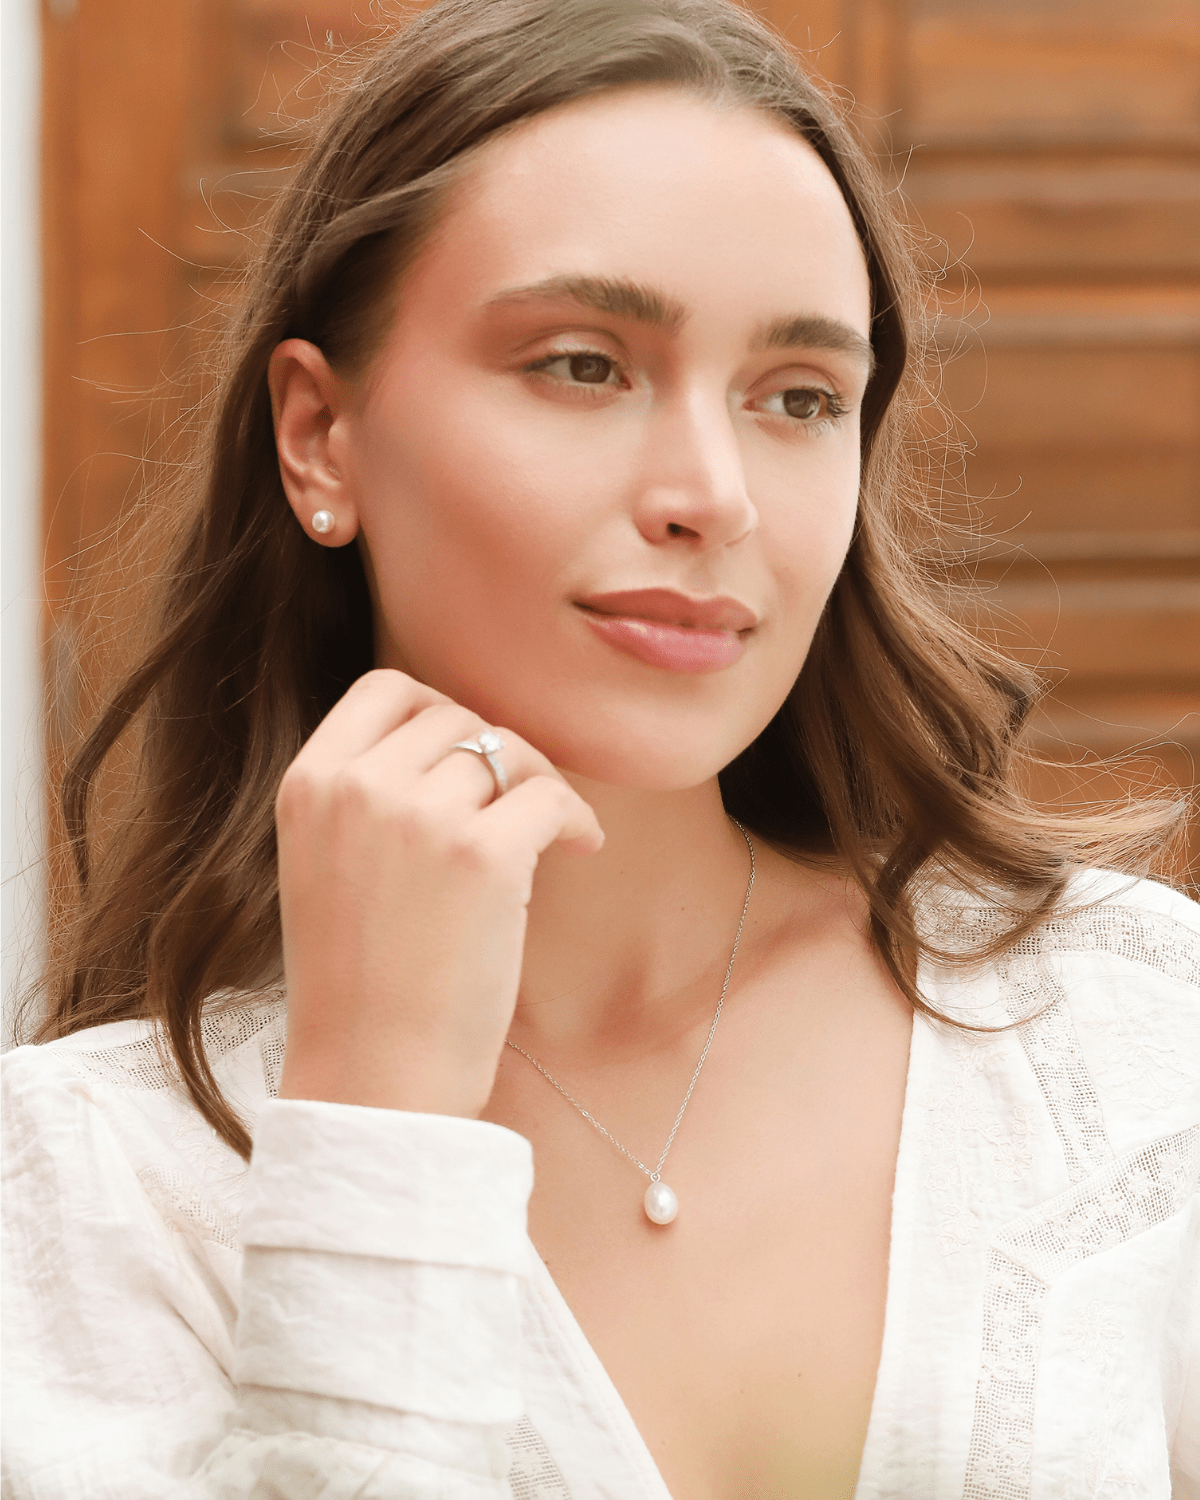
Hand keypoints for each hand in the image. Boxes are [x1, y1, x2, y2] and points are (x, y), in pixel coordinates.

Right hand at [274, 669, 603, 1115]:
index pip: (384, 689)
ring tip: (549, 832)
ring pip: (506, 751)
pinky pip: (552, 797)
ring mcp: (419, 817)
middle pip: (454, 717)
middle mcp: (357, 786)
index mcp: (307, 785)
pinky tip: (582, 848)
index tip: (467, 757)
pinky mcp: (484, 856)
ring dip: (537, 783)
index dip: (436, 712)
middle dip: (496, 754)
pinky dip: (576, 818)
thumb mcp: (327, 866)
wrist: (372, 1080)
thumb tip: (460, 746)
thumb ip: (369, 797)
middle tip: (517, 805)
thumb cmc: (359, 987)